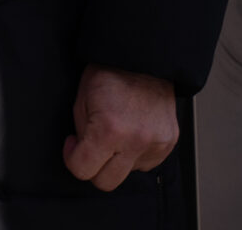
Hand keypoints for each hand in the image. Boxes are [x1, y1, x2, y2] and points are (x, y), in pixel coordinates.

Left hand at [63, 65, 178, 190]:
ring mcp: (155, 144)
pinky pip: (147, 164)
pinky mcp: (168, 143)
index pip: (83, 170)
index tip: (73, 147)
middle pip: (106, 182)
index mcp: (109, 129)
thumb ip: (81, 133)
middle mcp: (135, 140)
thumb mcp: (82, 100)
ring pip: (127, 174)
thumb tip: (81, 152)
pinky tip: (131, 134)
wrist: (143, 59)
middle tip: (91, 147)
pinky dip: (136, 154)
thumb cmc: (111, 73)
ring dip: (117, 160)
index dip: (72, 159)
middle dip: (93, 167)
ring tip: (115, 134)